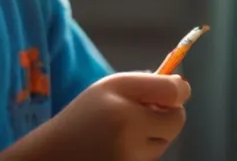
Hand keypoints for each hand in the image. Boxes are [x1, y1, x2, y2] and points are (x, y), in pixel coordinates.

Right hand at [25, 72, 190, 160]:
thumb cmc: (85, 116)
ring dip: (154, 135)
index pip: (174, 94)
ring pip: (164, 141)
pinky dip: (142, 151)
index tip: (171, 93)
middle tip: (145, 113)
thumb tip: (180, 89)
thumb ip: (144, 84)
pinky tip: (120, 148)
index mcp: (123, 104)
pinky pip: (151, 156)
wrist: (55, 154)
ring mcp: (131, 157)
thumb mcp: (108, 88)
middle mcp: (130, 133)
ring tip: (124, 133)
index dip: (178, 91)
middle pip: (176, 121)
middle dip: (167, 116)